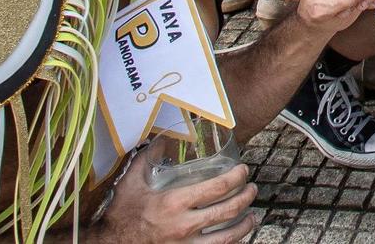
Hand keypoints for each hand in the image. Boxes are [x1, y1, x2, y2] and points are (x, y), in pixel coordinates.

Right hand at [94, 139, 257, 242]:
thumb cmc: (122, 215)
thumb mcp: (131, 183)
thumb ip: (147, 158)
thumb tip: (161, 139)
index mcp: (175, 203)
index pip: (217, 188)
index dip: (236, 178)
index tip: (243, 171)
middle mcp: (184, 226)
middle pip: (228, 211)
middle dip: (246, 197)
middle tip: (252, 189)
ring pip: (227, 237)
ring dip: (245, 225)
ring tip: (252, 216)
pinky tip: (234, 237)